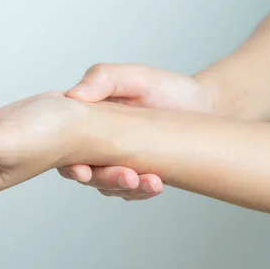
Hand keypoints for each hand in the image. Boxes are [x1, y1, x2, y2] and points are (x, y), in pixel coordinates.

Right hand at [60, 63, 219, 200]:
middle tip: (127, 177)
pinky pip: (132, 192)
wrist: (203, 105)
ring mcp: (116, 163)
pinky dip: (143, 191)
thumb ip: (102, 79)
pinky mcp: (137, 177)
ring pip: (109, 186)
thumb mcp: (135, 76)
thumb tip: (72, 95)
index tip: (82, 170)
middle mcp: (95, 145)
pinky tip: (157, 184)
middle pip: (86, 173)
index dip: (68, 162)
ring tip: (151, 182)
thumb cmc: (165, 89)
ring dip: (126, 188)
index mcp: (86, 120)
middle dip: (105, 179)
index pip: (65, 147)